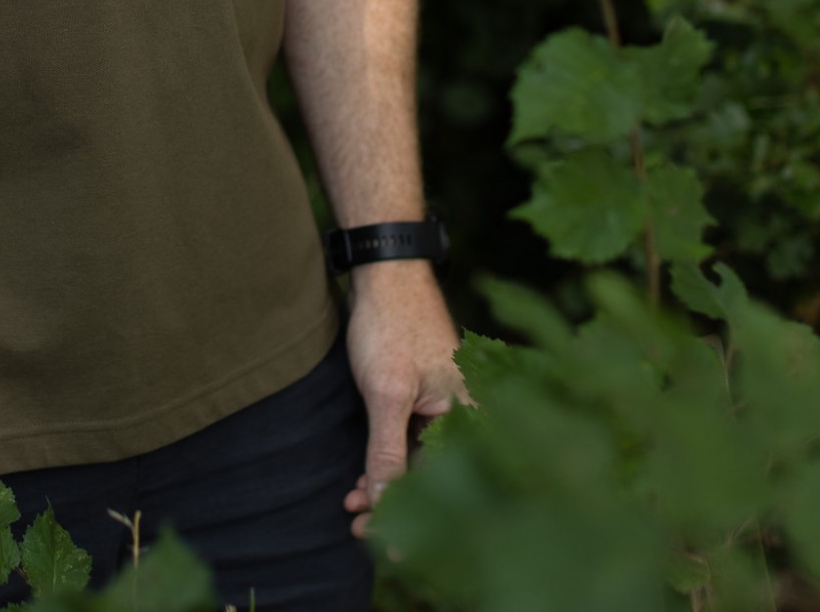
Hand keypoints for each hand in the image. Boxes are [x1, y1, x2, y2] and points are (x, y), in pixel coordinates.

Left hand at [342, 261, 467, 533]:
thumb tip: (384, 503)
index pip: (444, 481)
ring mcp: (440, 406)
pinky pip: (408, 443)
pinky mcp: (420, 398)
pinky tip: (360, 482)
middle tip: (358, 530)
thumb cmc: (391, 325)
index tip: (388, 548)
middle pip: (433, 477)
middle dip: (396, 506)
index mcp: (468, 414)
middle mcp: (461, 414)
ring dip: (386, 487)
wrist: (384, 271)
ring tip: (352, 508)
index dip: (413, 516)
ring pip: (417, 463)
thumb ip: (387, 451)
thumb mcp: (386, 392)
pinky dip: (385, 463)